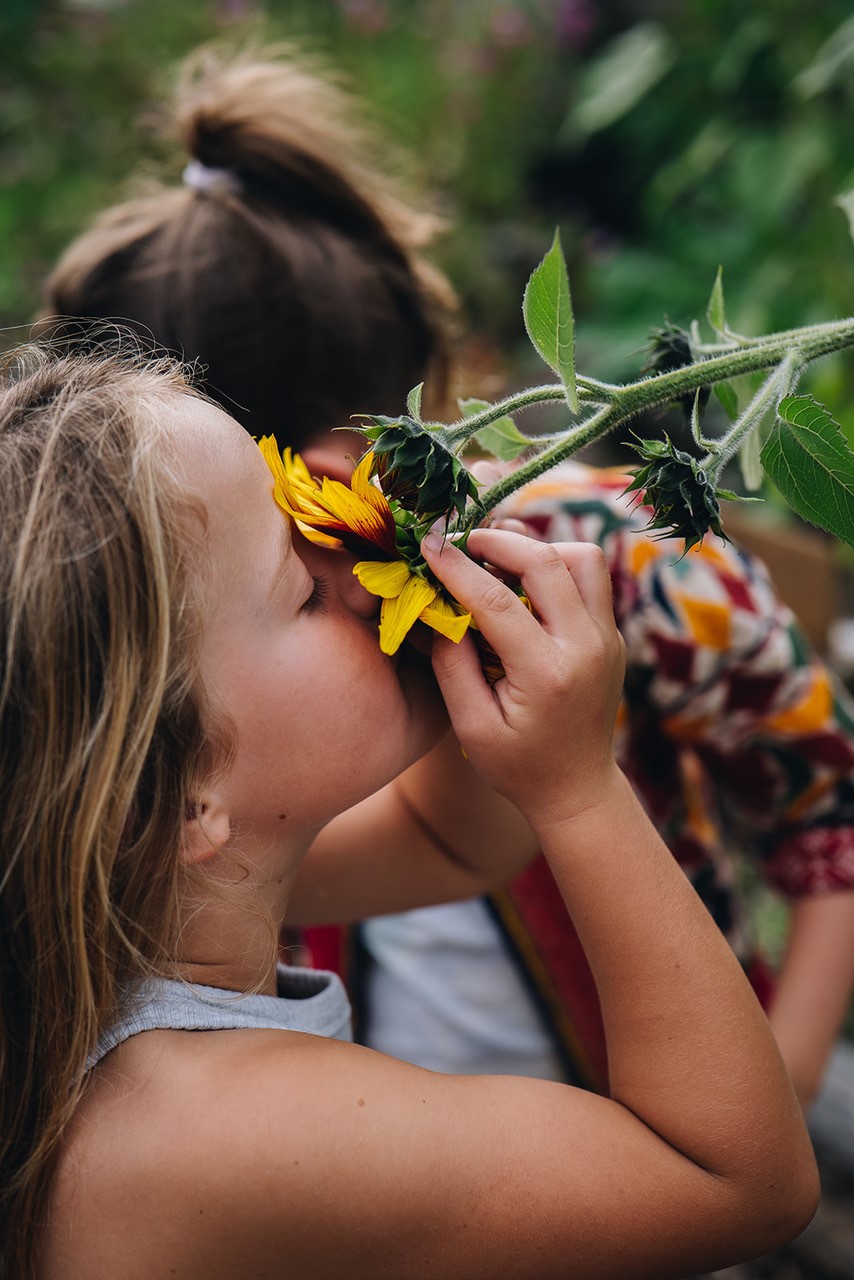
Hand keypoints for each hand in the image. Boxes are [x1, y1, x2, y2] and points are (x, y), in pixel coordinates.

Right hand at [420, 528, 624, 832]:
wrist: (577, 788)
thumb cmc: (516, 765)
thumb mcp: (471, 726)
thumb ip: (452, 664)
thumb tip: (440, 605)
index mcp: (548, 675)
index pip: (499, 602)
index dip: (458, 568)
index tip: (429, 545)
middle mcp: (587, 648)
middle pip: (549, 562)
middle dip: (500, 541)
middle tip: (464, 540)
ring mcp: (608, 639)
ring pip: (584, 559)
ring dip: (539, 549)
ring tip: (499, 561)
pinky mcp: (612, 635)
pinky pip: (590, 579)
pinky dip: (555, 567)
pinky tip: (522, 584)